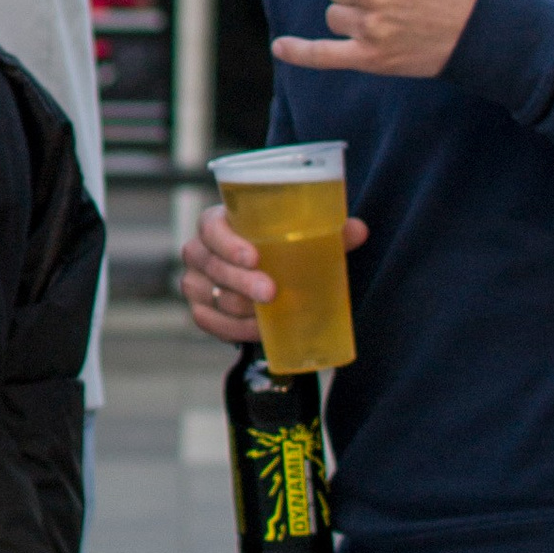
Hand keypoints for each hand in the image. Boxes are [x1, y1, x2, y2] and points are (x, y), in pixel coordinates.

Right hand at [182, 200, 370, 345]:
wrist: (262, 274)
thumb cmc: (278, 248)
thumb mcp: (300, 237)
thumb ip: (328, 233)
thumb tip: (359, 230)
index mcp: (217, 222)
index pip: (211, 228)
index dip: (228, 243)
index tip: (255, 257)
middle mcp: (198, 250)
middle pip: (212, 265)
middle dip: (242, 281)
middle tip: (271, 292)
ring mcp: (194, 282)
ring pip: (211, 297)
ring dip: (240, 308)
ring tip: (268, 315)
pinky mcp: (199, 309)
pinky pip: (209, 322)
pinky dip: (233, 328)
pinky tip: (257, 330)